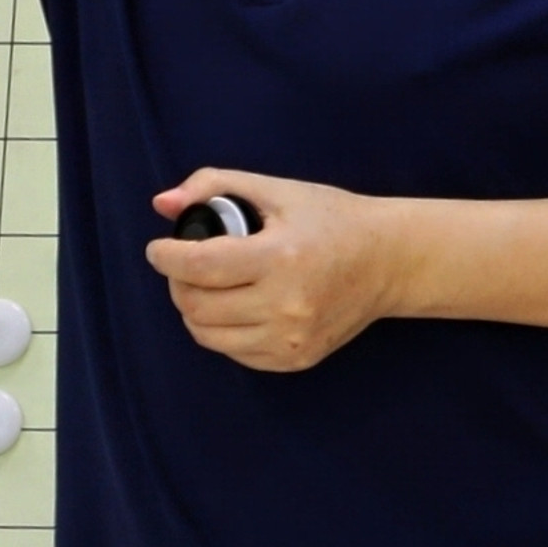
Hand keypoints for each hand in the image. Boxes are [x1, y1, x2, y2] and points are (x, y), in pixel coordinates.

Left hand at [145, 172, 402, 372]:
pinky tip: (237, 307)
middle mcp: (286, 305)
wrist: (389, 262)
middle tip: (184, 266)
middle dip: (177, 282)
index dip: (166, 257)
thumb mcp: (279, 190)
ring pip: (208, 336)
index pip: (200, 266)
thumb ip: (216, 186)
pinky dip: (222, 331)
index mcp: (281, 257)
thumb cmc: (333, 220)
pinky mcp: (295, 360)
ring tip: (207, 287)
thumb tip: (163, 203)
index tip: (159, 249)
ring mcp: (291, 339)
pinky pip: (234, 352)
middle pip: (196, 306)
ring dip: (195, 310)